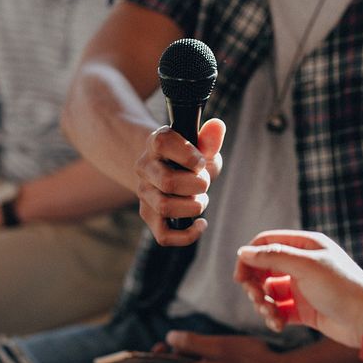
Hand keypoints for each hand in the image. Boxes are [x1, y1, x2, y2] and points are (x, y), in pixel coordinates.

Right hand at [134, 118, 224, 246]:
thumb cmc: (189, 157)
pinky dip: (187, 235)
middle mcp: (144, 168)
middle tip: (204, 182)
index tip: (200, 162)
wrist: (169, 169)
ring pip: (165, 208)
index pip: (163, 143)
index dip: (189, 155)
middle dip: (197, 185)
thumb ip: (209, 140)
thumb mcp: (200, 146)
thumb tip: (218, 126)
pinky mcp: (149, 216)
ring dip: (194, 206)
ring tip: (200, 199)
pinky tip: (201, 224)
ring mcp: (144, 194)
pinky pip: (163, 236)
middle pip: (168, 182)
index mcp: (156, 143)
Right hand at [234, 230, 362, 348]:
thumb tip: (243, 252)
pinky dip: (274, 317)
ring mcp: (303, 287)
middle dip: (254, 283)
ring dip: (263, 303)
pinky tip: (277, 324)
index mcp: (306, 245)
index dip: (249, 257)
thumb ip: (273, 257)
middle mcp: (303, 264)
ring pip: (269, 292)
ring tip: (270, 314)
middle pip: (264, 268)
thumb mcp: (305, 266)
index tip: (240, 277)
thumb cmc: (341, 287)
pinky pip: (280, 310)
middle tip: (255, 297)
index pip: (267, 243)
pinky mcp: (305, 310)